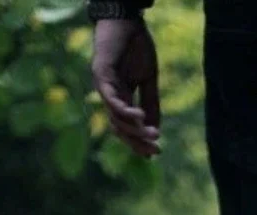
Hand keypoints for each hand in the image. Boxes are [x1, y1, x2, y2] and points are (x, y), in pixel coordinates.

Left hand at [91, 17, 160, 157]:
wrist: (127, 18)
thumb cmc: (137, 45)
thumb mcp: (149, 79)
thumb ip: (151, 102)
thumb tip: (155, 128)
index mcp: (121, 97)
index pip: (128, 127)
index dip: (139, 141)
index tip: (155, 153)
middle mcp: (109, 95)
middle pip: (120, 128)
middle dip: (137, 142)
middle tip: (155, 150)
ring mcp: (103, 86)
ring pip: (116, 118)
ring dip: (134, 129)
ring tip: (152, 134)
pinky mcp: (101, 74)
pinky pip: (111, 99)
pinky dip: (124, 111)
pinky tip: (139, 117)